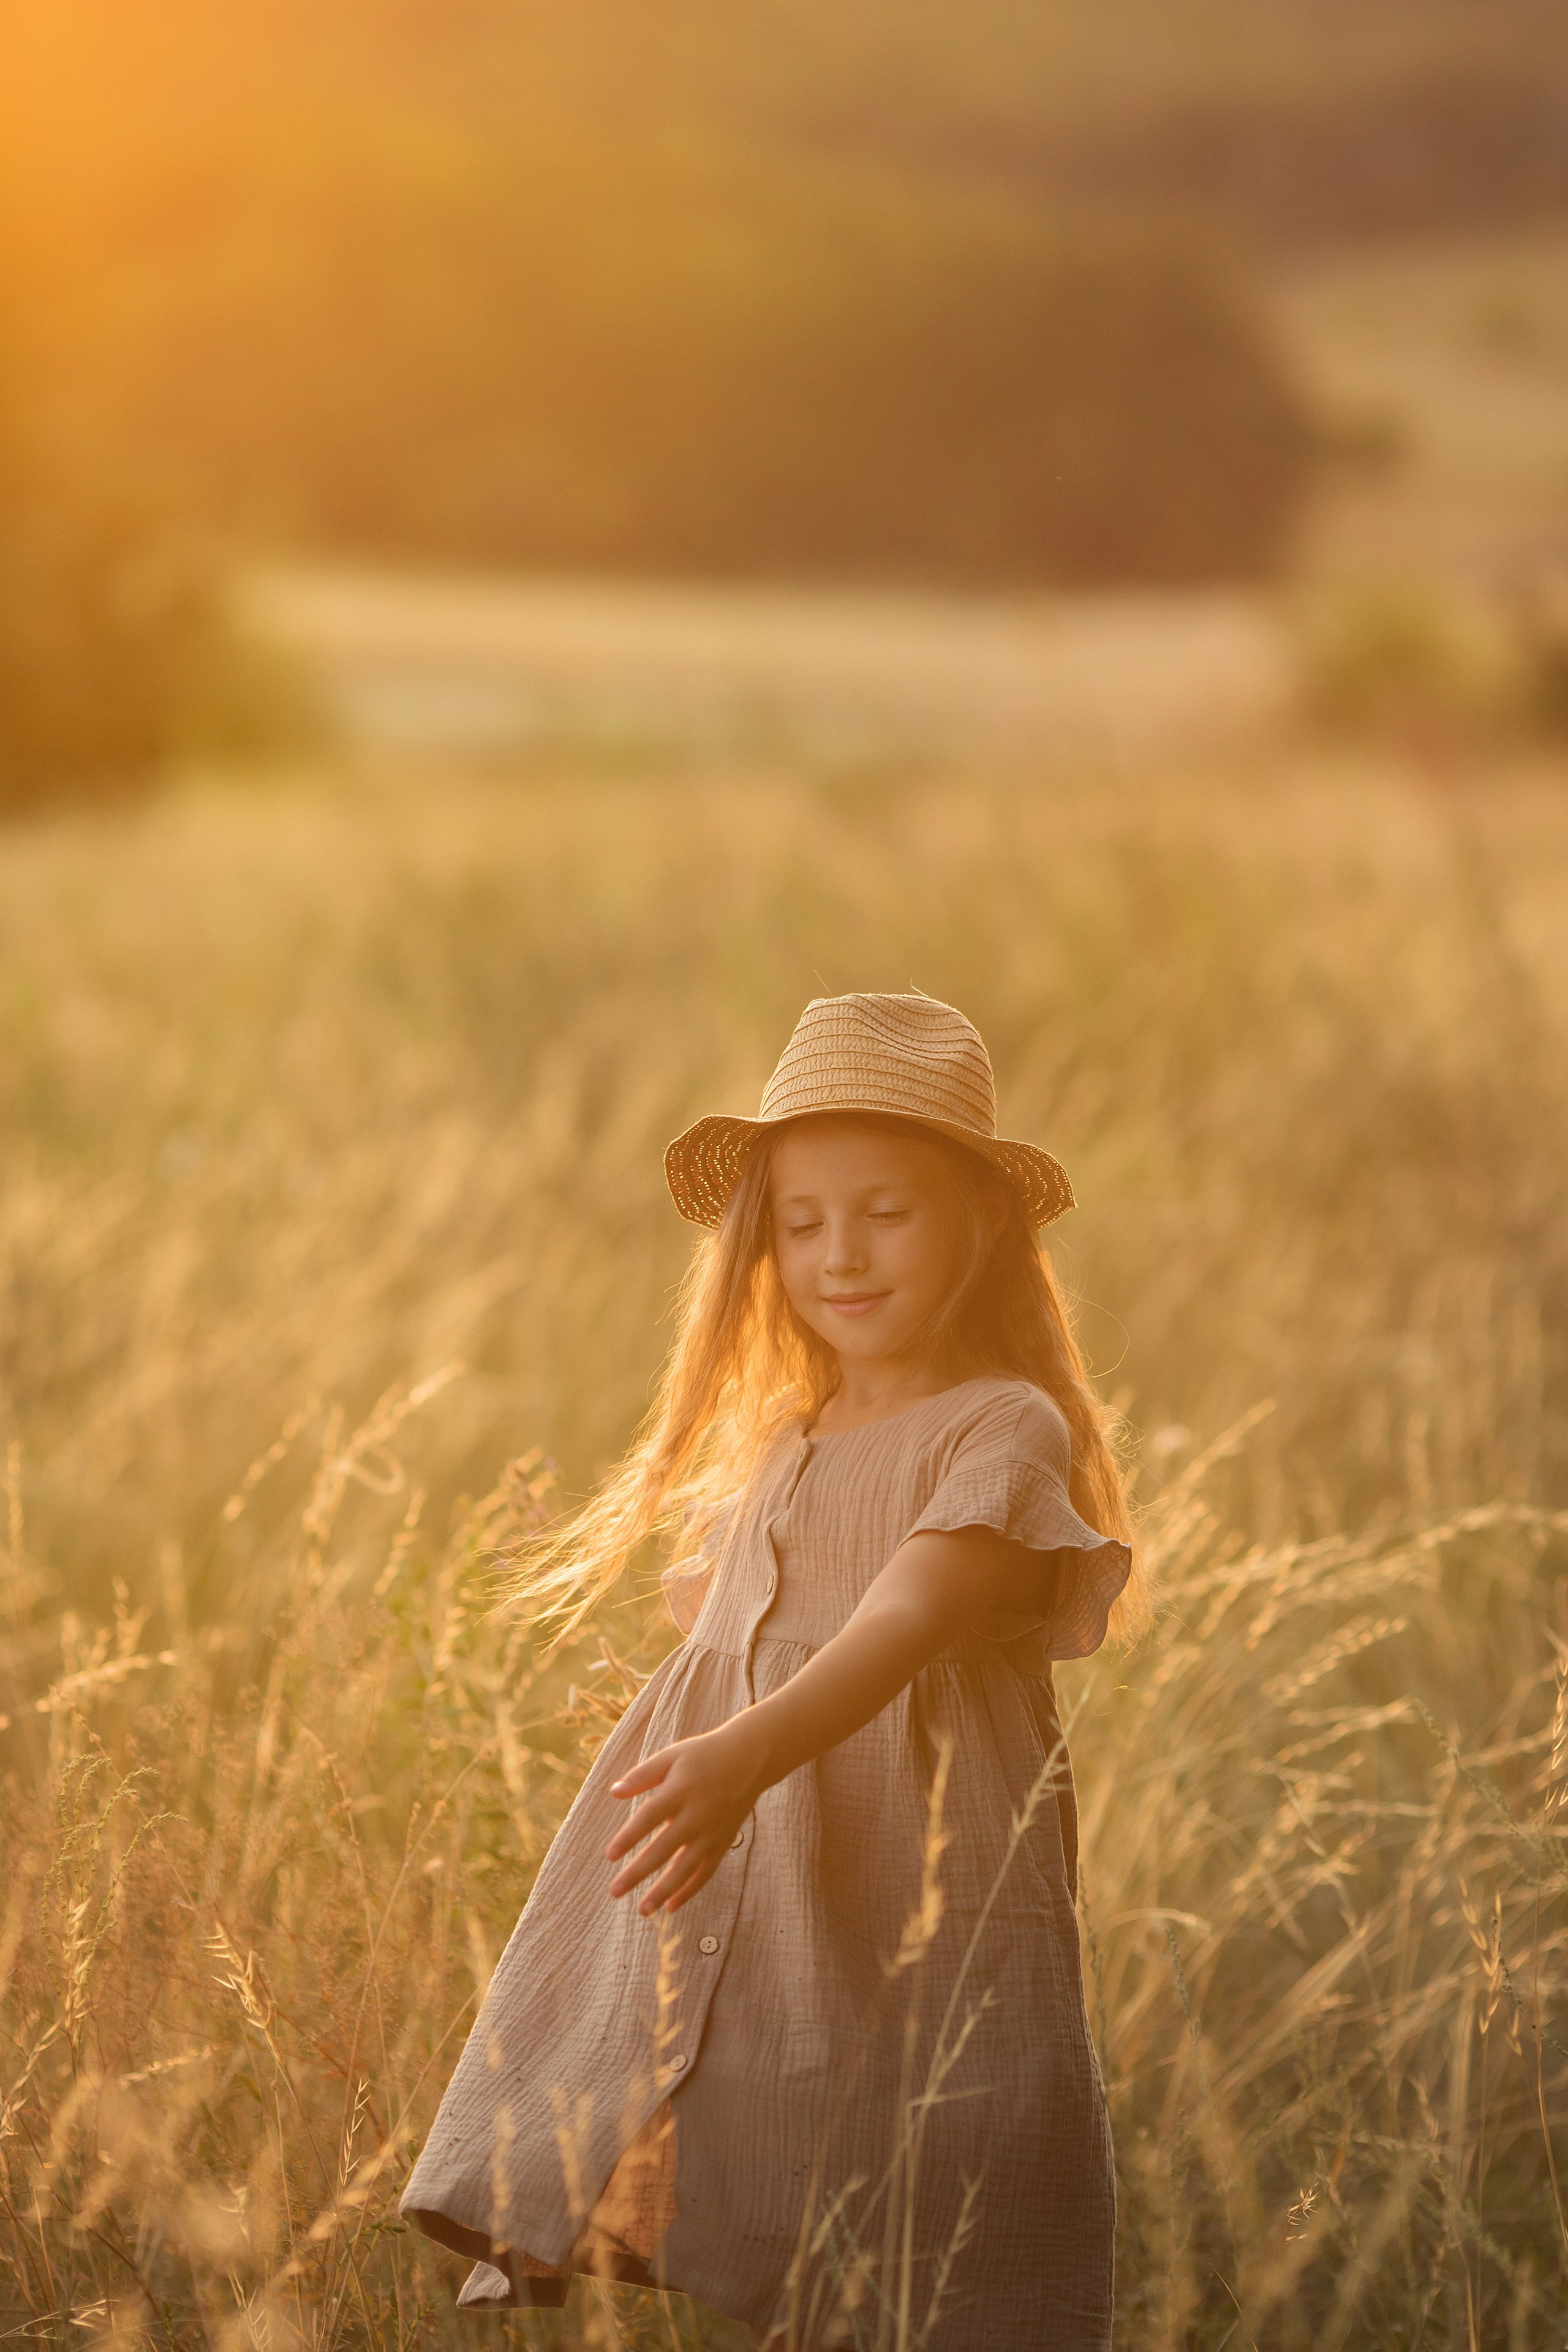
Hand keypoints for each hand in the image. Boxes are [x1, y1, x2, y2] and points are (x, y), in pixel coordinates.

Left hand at [605, 1720, 763, 1914]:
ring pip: (686, 1868)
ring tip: (643, 1910)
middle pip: (664, 1849)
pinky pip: (705, 1873)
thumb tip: (613, 1793)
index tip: (609, 1856)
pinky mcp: (723, 1843)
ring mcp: (712, 1833)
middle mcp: (696, 1815)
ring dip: (663, 1891)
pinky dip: (689, 1891)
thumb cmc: (703, 1755)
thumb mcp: (671, 1756)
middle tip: (614, 1891)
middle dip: (638, 1872)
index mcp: (680, 1790)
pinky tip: (670, 1906)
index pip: (649, 1817)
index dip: (629, 1837)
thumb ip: (642, 1775)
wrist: (748, 1759)